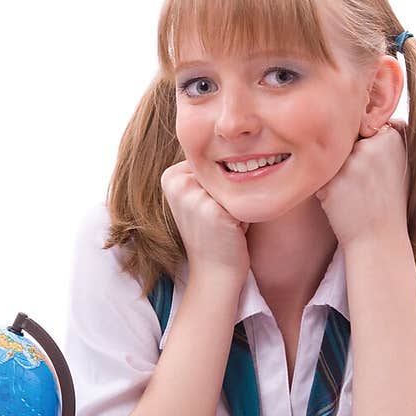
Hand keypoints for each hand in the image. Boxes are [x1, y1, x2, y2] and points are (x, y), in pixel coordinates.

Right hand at [160, 160, 250, 287]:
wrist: (215, 272)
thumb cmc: (215, 232)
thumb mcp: (202, 197)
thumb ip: (207, 172)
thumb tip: (232, 143)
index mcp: (170, 176)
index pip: (211, 159)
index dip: (220, 182)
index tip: (210, 207)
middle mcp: (177, 183)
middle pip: (223, 167)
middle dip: (230, 189)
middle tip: (220, 217)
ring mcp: (193, 196)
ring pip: (234, 182)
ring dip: (239, 200)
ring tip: (228, 221)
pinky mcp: (212, 210)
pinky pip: (243, 197)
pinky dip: (246, 212)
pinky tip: (234, 228)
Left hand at [314, 120, 409, 250]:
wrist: (379, 239)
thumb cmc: (388, 203)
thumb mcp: (401, 163)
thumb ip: (387, 137)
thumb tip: (367, 116)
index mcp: (394, 135)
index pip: (365, 123)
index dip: (362, 143)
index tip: (368, 165)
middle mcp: (375, 144)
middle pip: (346, 137)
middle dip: (348, 158)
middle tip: (361, 183)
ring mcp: (354, 160)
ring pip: (331, 154)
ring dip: (335, 172)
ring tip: (352, 193)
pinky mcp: (334, 178)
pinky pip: (319, 172)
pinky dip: (326, 187)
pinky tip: (341, 200)